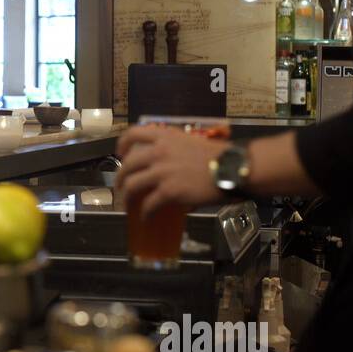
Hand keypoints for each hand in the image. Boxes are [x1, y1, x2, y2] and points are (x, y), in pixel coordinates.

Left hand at [114, 125, 230, 219]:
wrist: (232, 168)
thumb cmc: (218, 156)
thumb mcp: (191, 143)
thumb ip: (173, 151)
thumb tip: (166, 168)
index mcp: (165, 137)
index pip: (133, 134)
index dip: (122, 144)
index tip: (120, 154)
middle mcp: (158, 152)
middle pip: (127, 165)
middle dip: (119, 178)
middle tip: (120, 187)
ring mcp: (162, 172)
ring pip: (132, 185)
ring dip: (126, 197)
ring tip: (127, 205)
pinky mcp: (168, 191)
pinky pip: (148, 204)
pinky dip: (144, 213)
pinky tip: (145, 218)